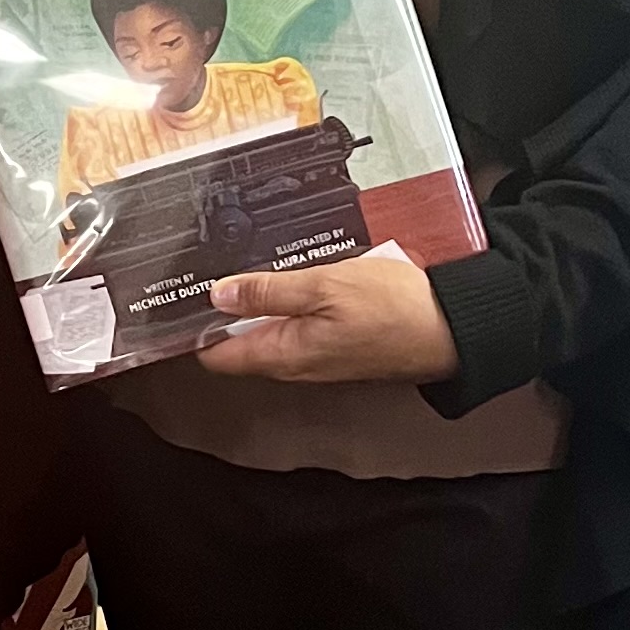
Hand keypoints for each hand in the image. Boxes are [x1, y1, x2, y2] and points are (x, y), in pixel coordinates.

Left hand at [199, 255, 458, 385]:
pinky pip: (299, 326)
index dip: (193, 331)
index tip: (175, 300)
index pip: (218, 357)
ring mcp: (319, 356)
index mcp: (284, 355)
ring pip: (270, 333)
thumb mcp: (324, 286)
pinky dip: (285, 305)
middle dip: (218, 314)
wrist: (453, 328)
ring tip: (236, 266)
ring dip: (253, 306)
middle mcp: (297, 364)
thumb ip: (269, 292)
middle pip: (239, 345)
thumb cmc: (393, 308)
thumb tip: (218, 296)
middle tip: (201, 271)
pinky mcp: (339, 345)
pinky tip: (286, 277)